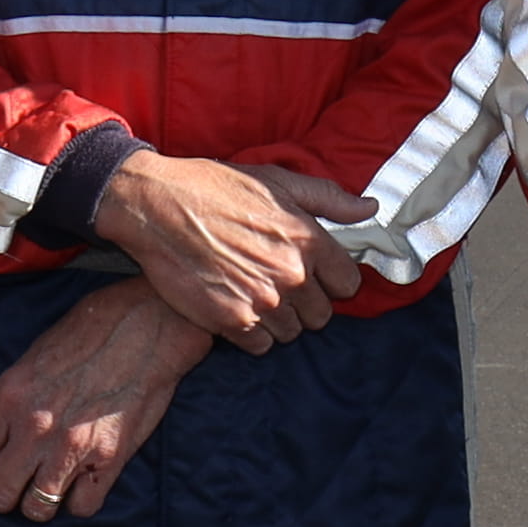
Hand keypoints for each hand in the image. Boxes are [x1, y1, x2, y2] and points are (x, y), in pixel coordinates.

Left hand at [0, 277, 212, 521]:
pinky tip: (87, 479)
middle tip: (23, 481)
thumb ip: (13, 402)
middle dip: (8, 492)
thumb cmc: (88, 335)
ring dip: (44, 501)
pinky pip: (82, 508)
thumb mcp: (32, 360)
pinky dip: (83, 500)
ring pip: (36, 510)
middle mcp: (33, 428)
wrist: (144, 327)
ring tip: (55, 483)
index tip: (2, 455)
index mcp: (7, 398)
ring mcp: (70, 448)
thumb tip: (3, 434)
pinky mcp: (108, 460)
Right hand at [234, 170, 373, 351]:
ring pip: (292, 332)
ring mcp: (263, 300)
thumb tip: (370, 208)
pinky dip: (252, 332)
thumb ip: (329, 199)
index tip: (312, 274)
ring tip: (253, 292)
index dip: (331, 281)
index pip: (347, 284)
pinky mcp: (232, 320)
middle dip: (304, 302)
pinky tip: (236, 306)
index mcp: (308, 239)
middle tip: (276, 283)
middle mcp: (292, 274)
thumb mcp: (278, 181)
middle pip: (321, 315)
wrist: (157, 206)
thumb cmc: (216, 188)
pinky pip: (262, 345)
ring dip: (278, 319)